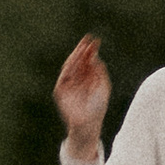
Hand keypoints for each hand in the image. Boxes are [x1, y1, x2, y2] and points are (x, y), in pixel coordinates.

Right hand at [53, 33, 110, 161]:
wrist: (90, 123)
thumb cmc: (98, 106)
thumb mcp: (103, 85)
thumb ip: (99, 71)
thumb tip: (94, 56)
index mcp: (86, 76)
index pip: (87, 60)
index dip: (90, 50)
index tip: (95, 41)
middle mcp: (76, 78)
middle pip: (78, 61)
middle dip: (82, 50)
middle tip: (87, 41)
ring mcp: (68, 85)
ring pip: (69, 67)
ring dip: (75, 57)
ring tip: (81, 49)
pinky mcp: (60, 92)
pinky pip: (63, 78)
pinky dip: (68, 69)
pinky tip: (74, 61)